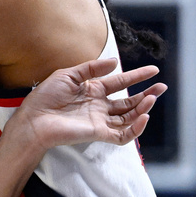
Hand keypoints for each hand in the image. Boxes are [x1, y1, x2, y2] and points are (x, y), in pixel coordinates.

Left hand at [10, 58, 164, 151]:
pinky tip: (143, 116)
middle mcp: (99, 106)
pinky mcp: (98, 133)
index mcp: (92, 90)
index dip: (136, 76)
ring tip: (152, 98)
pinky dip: (135, 128)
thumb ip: (91, 68)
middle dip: (147, 94)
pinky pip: (122, 134)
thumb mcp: (68, 75)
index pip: (120, 83)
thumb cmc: (45, 97)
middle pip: (129, 101)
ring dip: (142, 108)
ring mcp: (100, 120)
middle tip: (162, 86)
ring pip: (129, 117)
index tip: (153, 69)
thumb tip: (115, 62)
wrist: (34, 119)